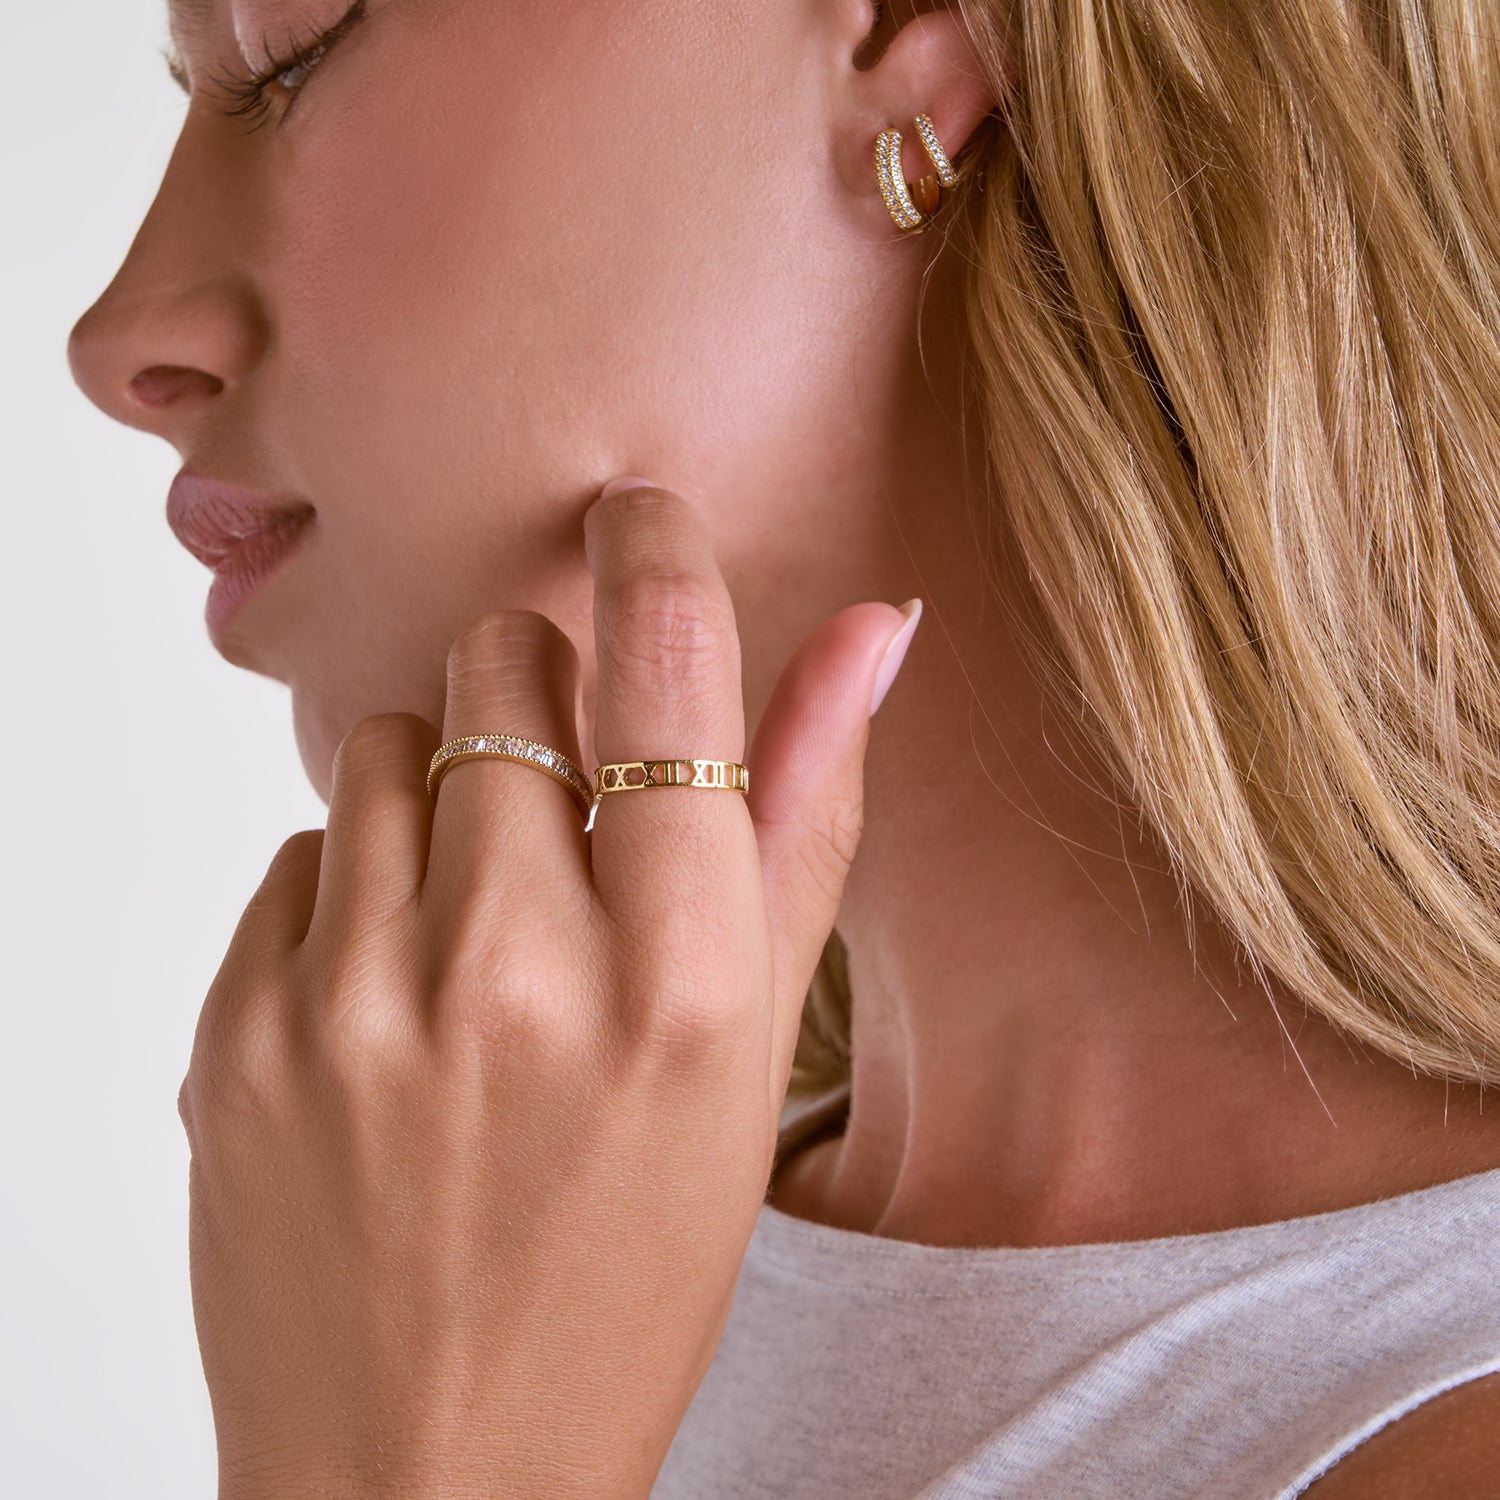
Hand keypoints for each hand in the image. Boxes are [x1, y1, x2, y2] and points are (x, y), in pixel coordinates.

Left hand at [175, 481, 918, 1498]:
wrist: (429, 1468)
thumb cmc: (631, 1259)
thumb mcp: (748, 1050)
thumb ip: (810, 814)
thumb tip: (876, 626)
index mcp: (682, 980)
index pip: (666, 668)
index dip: (655, 553)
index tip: (636, 510)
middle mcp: (515, 972)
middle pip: (497, 664)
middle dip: (534, 693)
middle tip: (559, 812)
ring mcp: (353, 1000)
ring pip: (380, 743)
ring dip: (437, 793)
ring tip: (473, 931)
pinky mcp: (234, 1029)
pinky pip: (298, 855)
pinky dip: (351, 894)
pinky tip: (389, 1006)